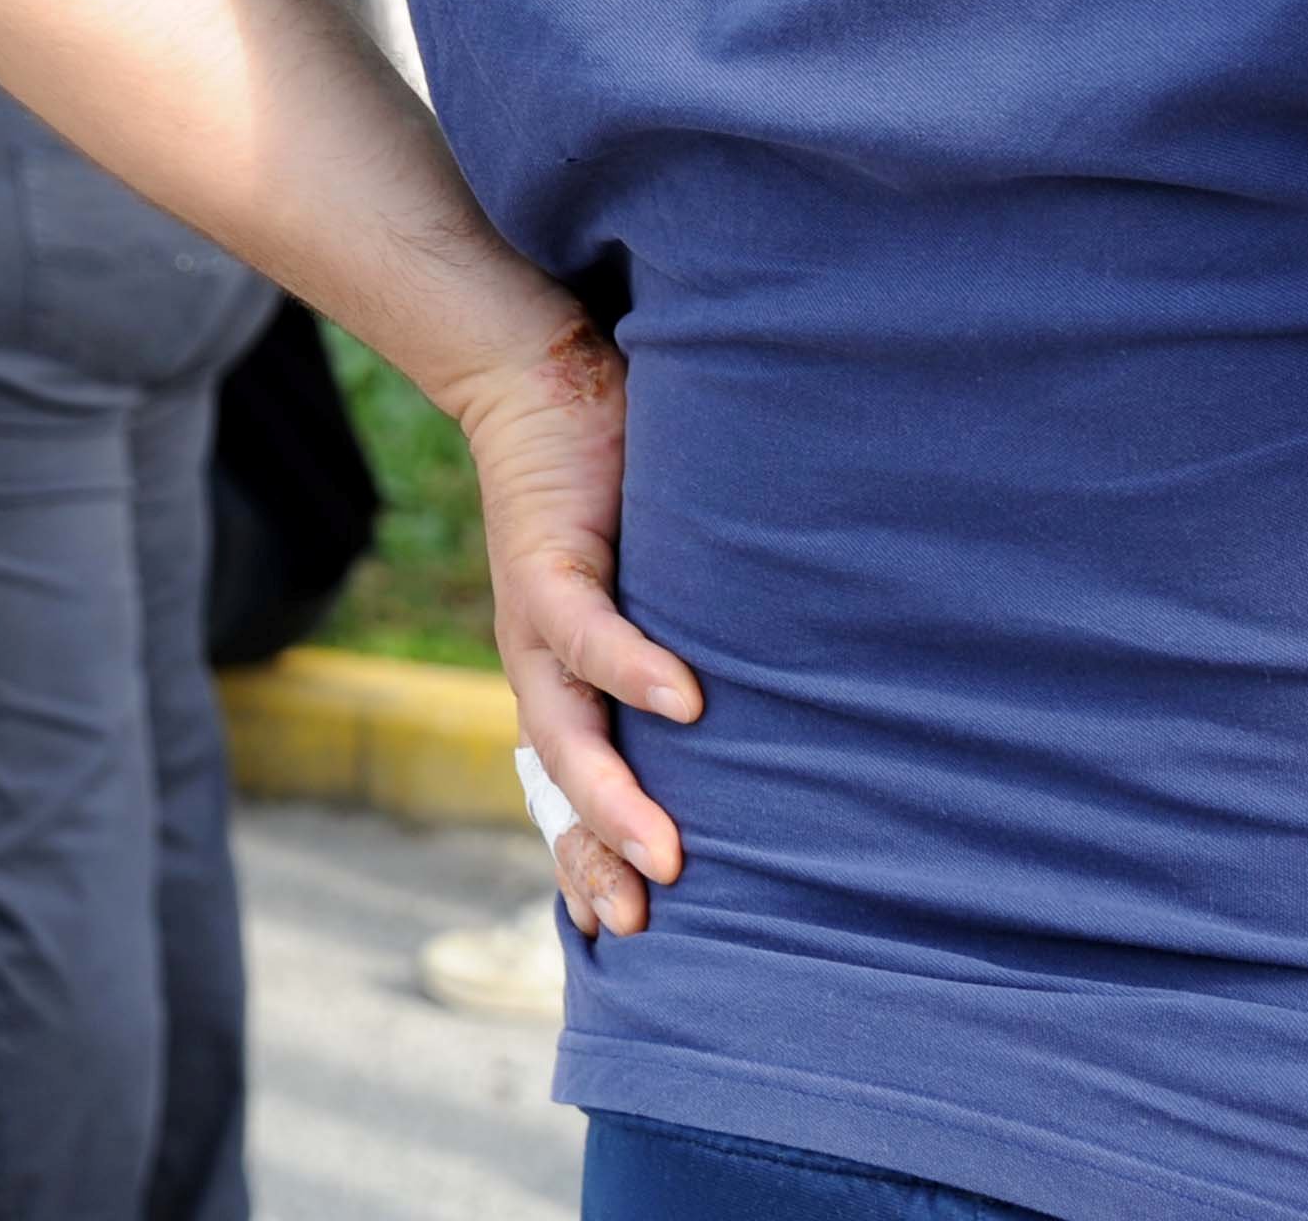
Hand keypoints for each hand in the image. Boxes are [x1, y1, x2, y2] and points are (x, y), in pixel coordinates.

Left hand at [437, 314, 703, 938]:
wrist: (536, 379)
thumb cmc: (614, 486)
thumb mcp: (654, 583)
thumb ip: (694, 638)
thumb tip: (772, 696)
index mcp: (565, 679)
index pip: (571, 791)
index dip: (592, 859)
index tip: (629, 928)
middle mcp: (542, 665)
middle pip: (562, 784)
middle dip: (599, 857)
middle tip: (646, 920)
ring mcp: (537, 621)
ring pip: (566, 730)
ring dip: (614, 794)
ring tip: (665, 851)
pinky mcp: (547, 561)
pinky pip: (587, 629)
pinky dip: (635, 666)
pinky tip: (685, 699)